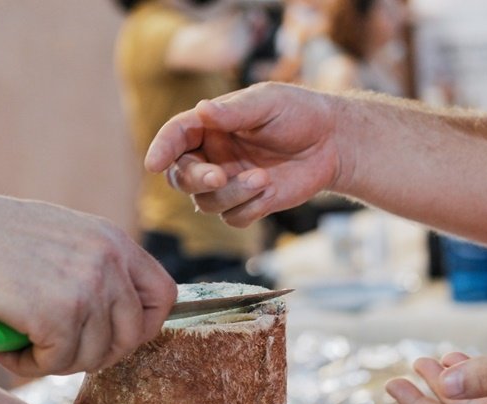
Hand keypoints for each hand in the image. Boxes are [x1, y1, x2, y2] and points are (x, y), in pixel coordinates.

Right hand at [0, 190, 175, 376]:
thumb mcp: (60, 239)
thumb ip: (92, 269)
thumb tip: (111, 320)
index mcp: (113, 241)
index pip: (162, 295)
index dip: (143, 326)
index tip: (113, 338)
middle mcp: (108, 262)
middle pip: (132, 336)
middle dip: (96, 354)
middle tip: (57, 351)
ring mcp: (87, 289)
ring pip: (92, 356)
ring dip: (55, 360)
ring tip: (20, 342)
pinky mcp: (58, 316)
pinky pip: (57, 363)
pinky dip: (28, 364)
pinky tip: (4, 344)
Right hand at [144, 82, 347, 226]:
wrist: (333, 142)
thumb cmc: (299, 112)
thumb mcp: (267, 102)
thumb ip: (233, 111)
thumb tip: (201, 110)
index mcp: (208, 127)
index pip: (175, 137)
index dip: (161, 148)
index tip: (153, 163)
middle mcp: (211, 156)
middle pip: (182, 177)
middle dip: (197, 179)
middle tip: (219, 176)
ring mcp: (227, 183)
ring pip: (206, 202)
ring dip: (231, 194)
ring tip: (263, 178)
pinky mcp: (247, 205)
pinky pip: (233, 218)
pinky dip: (250, 208)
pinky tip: (272, 190)